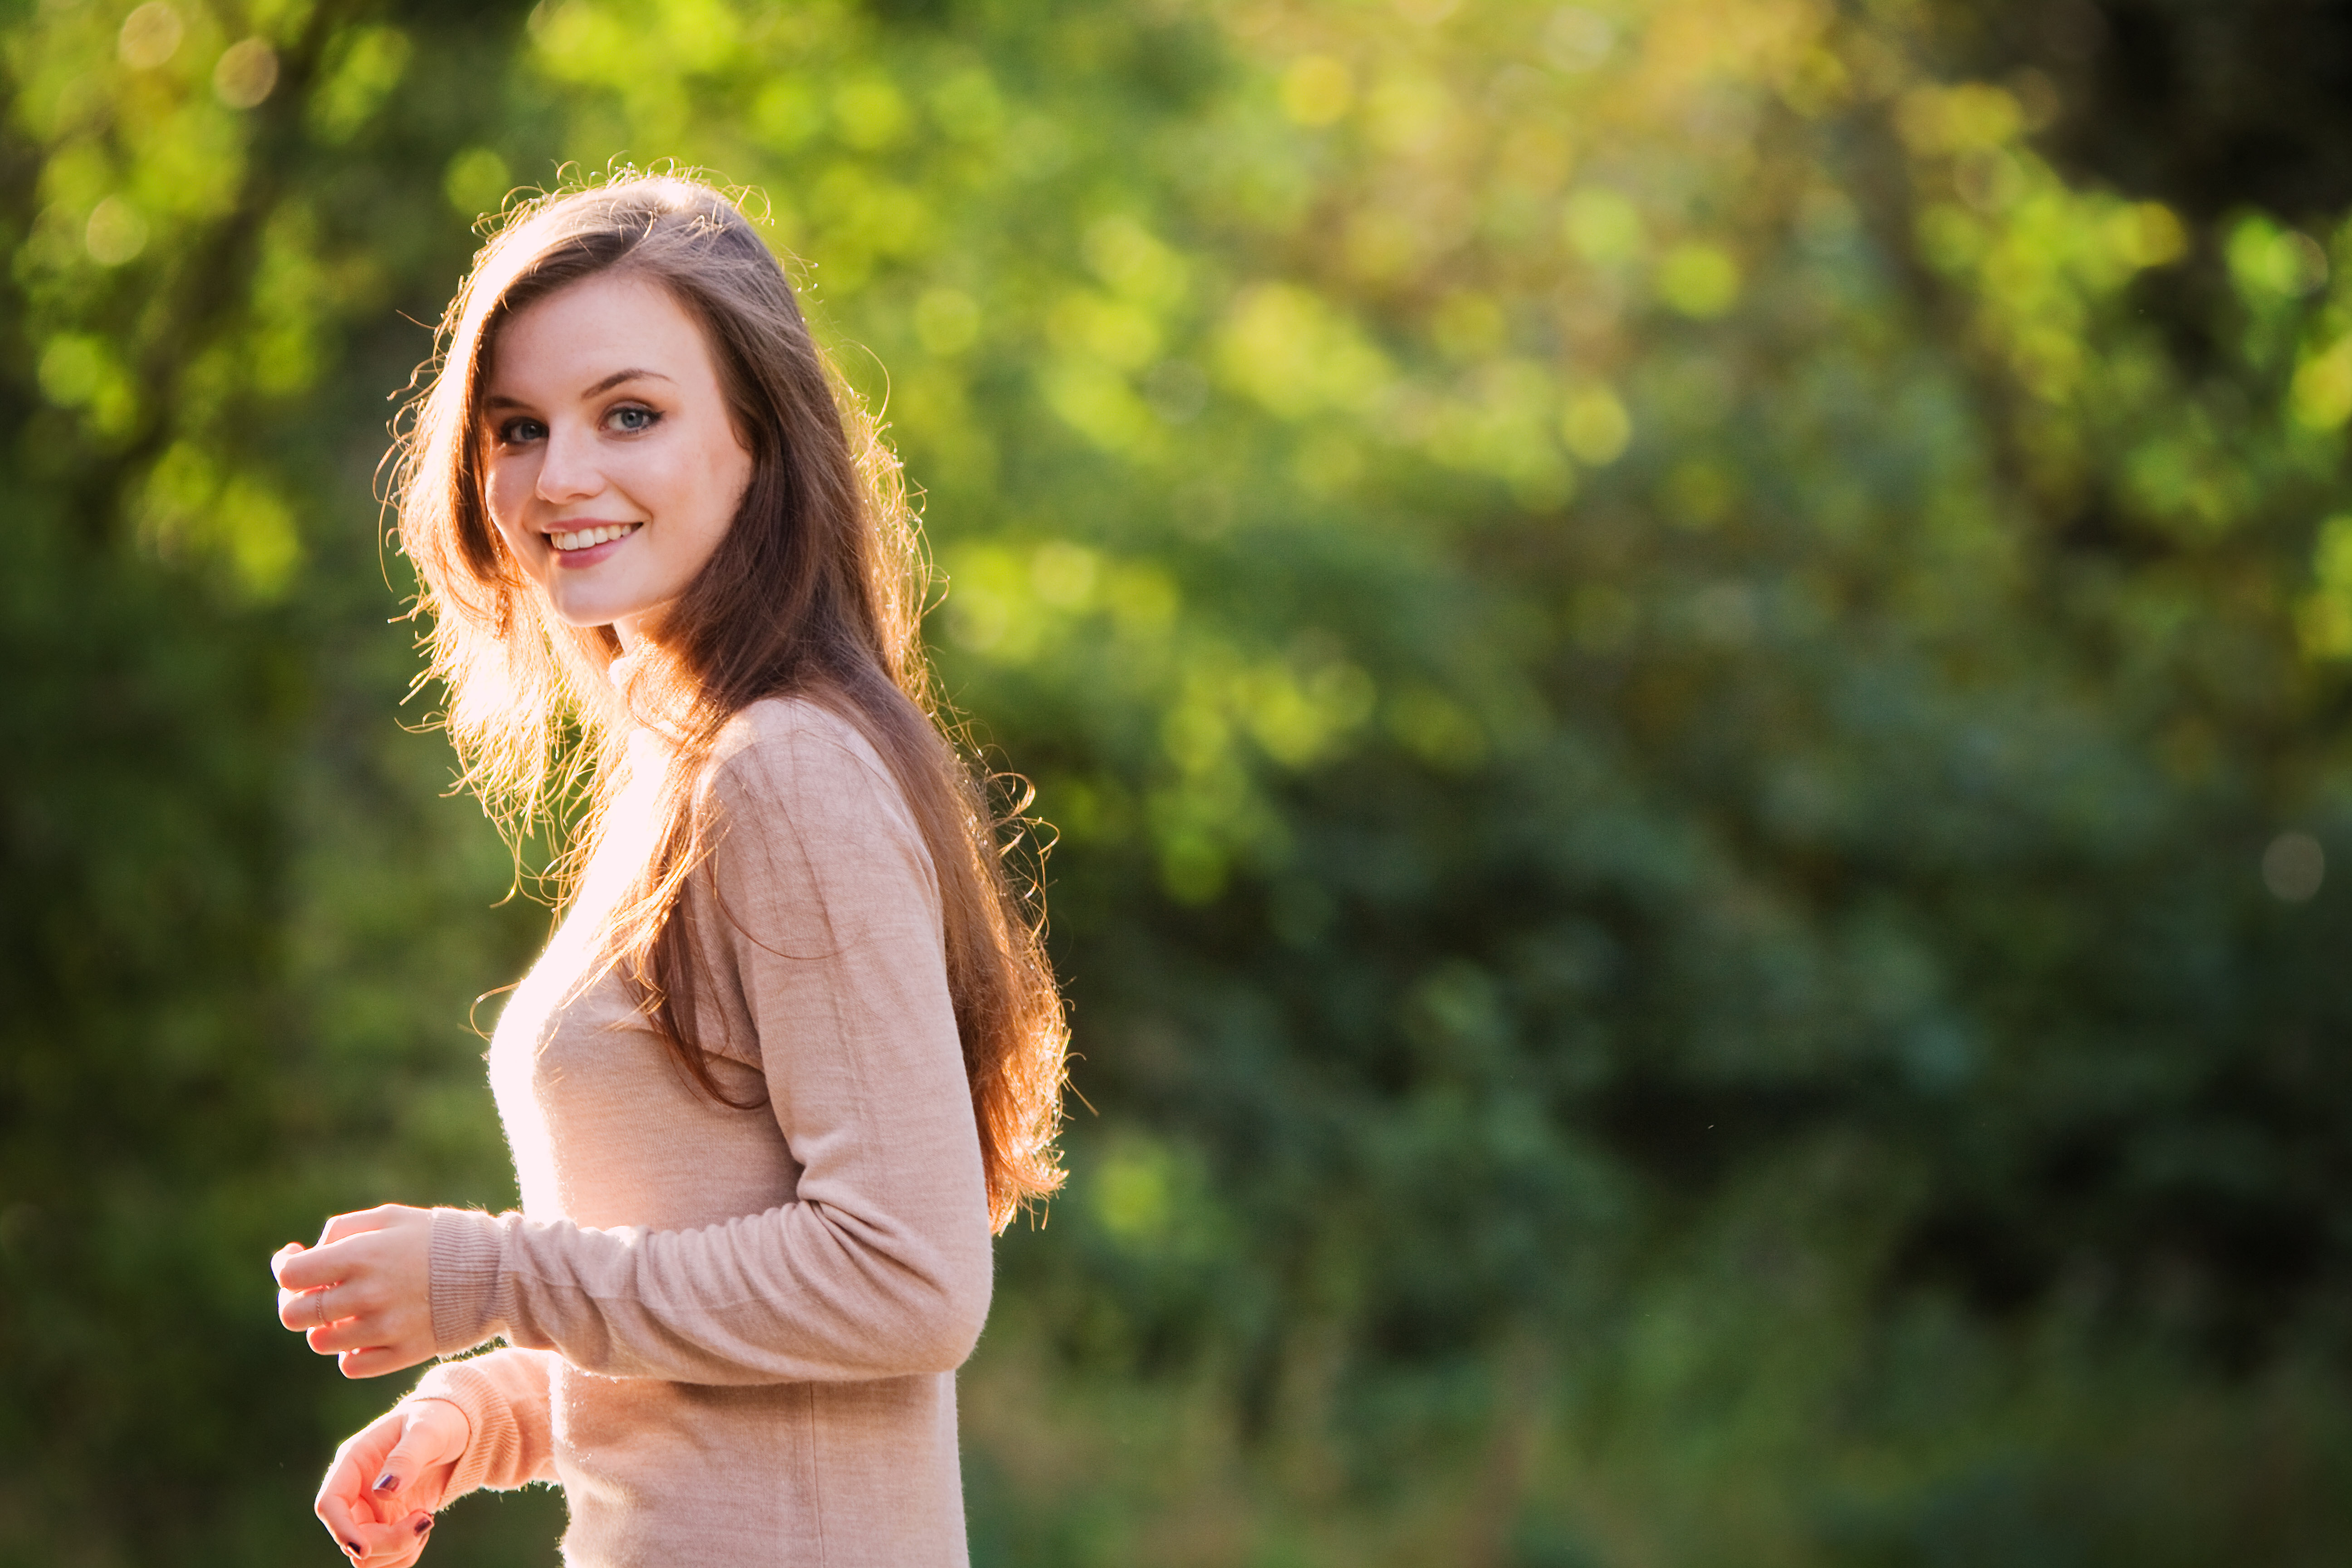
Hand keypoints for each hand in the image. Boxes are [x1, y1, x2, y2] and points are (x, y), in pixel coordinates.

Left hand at [273, 1204, 436, 1377]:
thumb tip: (307, 1256)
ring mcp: (386, 1328)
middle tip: (315, 1289)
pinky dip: (350, 1352)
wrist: (499, 1271)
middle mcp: (369, 1294)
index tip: (295, 1260)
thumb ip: (342, 1231)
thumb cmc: (441, 1237)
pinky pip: (351, 1366)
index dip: (284, 1268)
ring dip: (323, 1326)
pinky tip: (366, 1331)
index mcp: (363, 1255)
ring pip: (320, 1342)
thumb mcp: (392, 1217)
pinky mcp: (404, 1353)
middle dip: (295, 1300)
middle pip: (295, 1314)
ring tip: (346, 1310)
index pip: (291, 1275)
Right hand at [316, 1399, 466, 1565]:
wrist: (457, 1431)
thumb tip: (383, 1491)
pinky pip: (387, 1557)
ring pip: (367, 1555)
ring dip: (398, 1550)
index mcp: (353, 1461)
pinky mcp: (388, 1525)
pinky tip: (425, 1524)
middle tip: (426, 1519)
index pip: (330, 1504)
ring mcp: (371, 1511)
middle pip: (351, 1537)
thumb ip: (406, 1457)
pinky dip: (406, 1552)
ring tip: (427, 1517)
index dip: (341, 1530)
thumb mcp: (427, 1431)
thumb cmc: (438, 1421)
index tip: (363, 1548)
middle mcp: (356, 1491)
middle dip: (386, 1542)